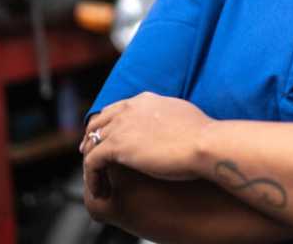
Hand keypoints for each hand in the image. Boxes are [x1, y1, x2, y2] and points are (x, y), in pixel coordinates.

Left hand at [83, 92, 211, 195]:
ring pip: (91, 143)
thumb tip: (172, 123)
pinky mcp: (116, 146)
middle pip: (97, 123)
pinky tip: (100, 191)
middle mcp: (129, 109)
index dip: (107, 126)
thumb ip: (168, 117)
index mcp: (145, 101)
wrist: (204, 144)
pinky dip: (92, 178)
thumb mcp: (182, 116)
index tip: (105, 141)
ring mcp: (120, 126)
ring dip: (91, 163)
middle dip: (91, 140)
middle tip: (88, 156)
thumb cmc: (201, 136)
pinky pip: (92, 162)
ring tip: (97, 181)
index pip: (115, 110)